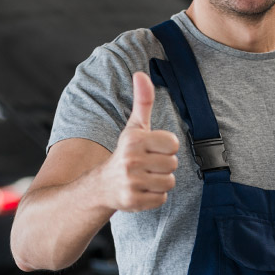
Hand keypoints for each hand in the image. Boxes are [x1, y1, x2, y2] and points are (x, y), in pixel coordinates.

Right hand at [98, 72, 178, 211]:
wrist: (101, 186)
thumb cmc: (125, 152)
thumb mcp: (134, 127)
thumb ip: (142, 100)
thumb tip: (141, 73)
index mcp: (134, 140)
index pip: (173, 144)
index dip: (166, 148)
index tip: (152, 150)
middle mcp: (131, 160)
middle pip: (173, 164)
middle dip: (164, 166)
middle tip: (147, 166)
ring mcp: (131, 182)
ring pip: (169, 182)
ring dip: (160, 182)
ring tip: (145, 178)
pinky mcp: (132, 201)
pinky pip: (162, 199)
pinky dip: (155, 197)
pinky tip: (141, 190)